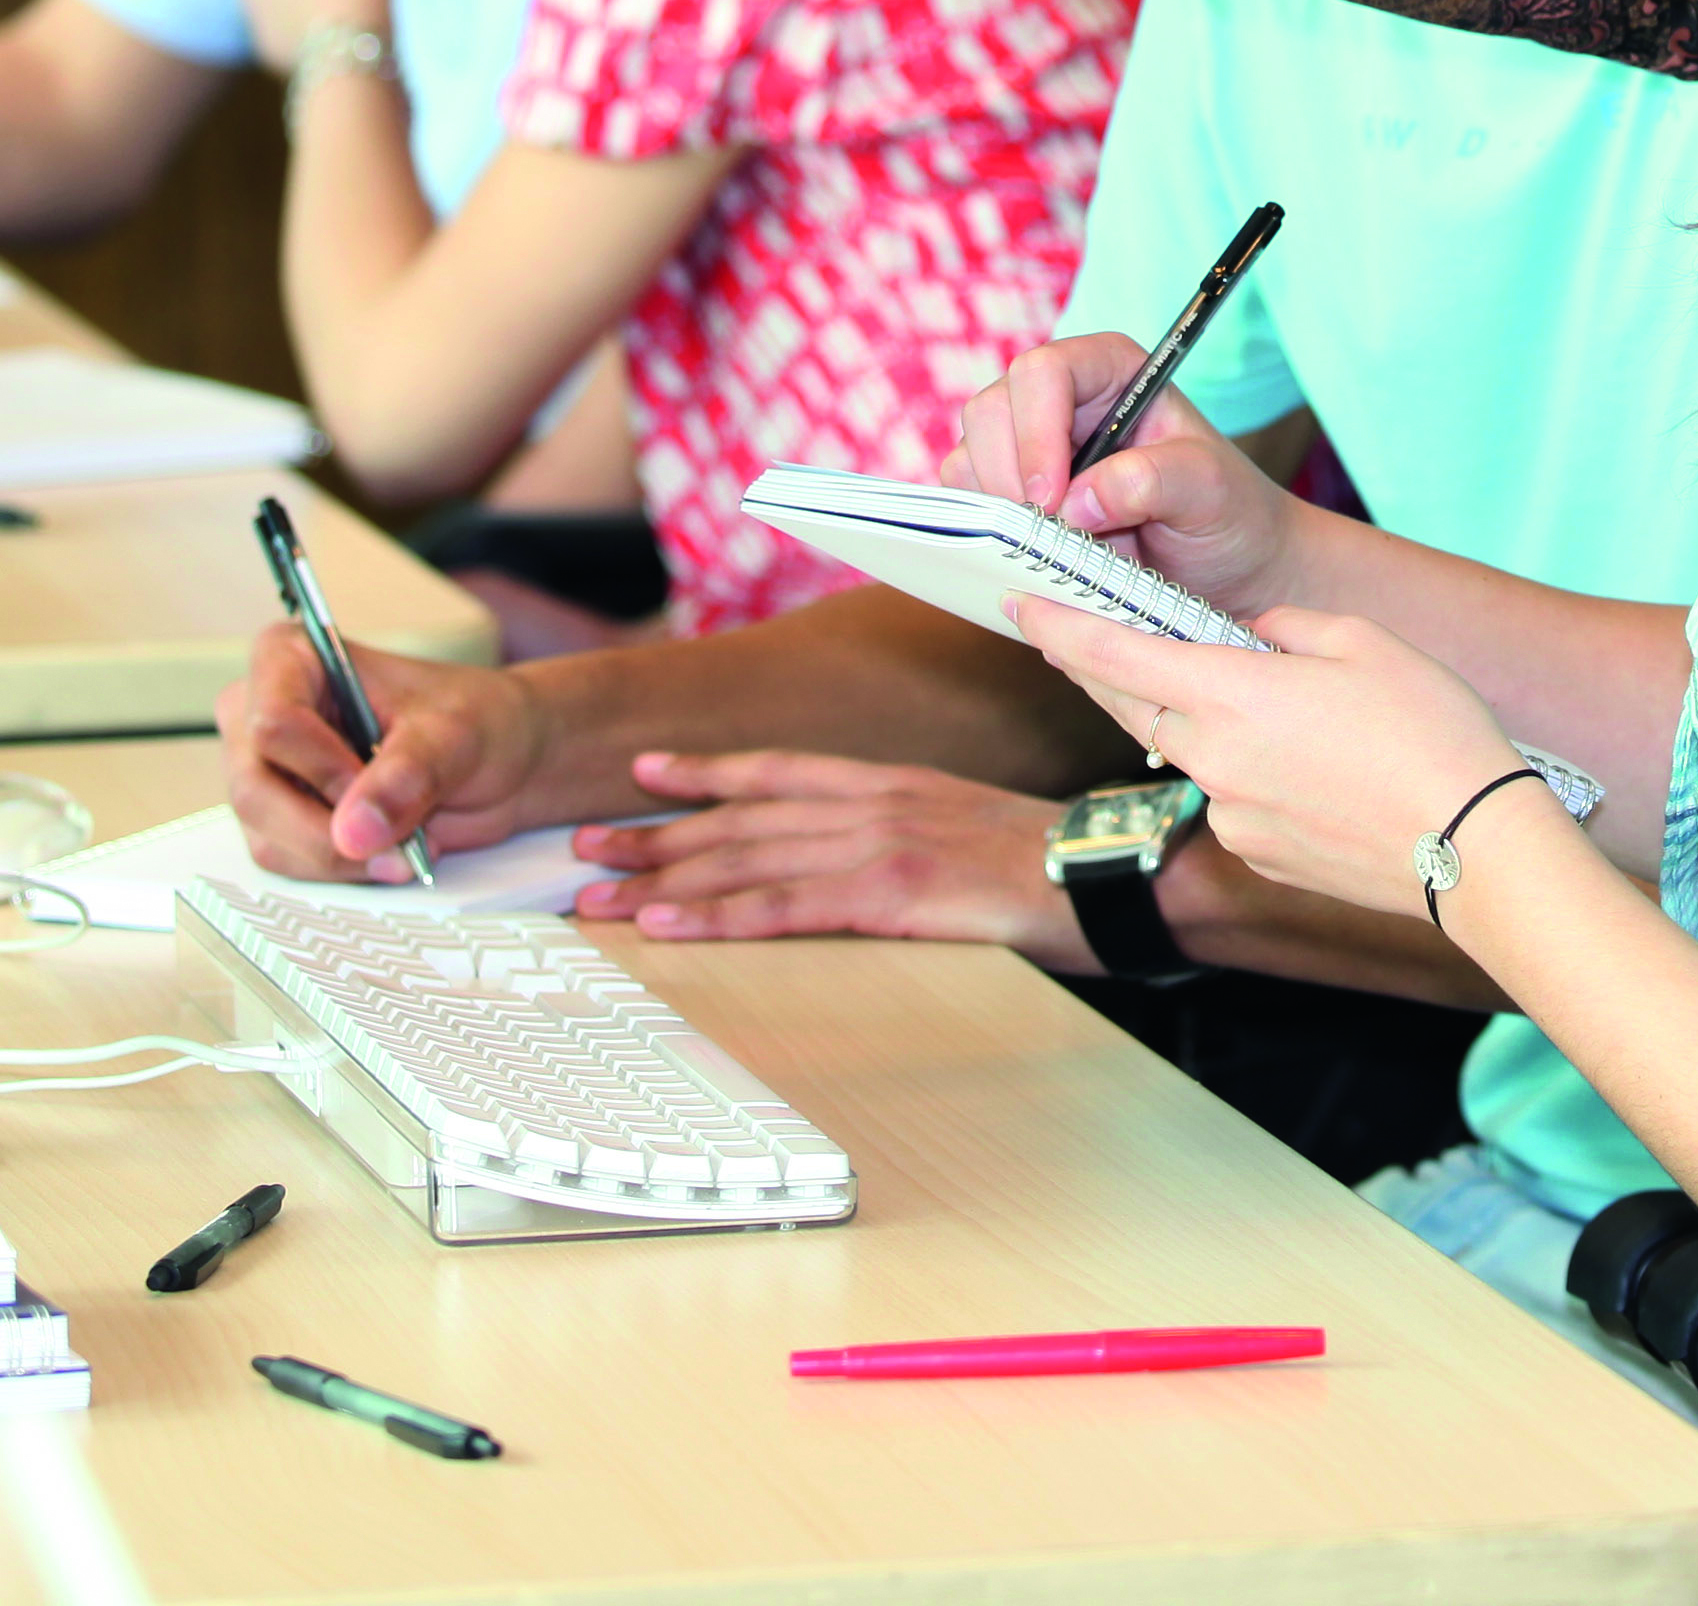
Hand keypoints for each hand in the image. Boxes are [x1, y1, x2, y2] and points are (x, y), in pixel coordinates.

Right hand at [219, 624, 543, 876]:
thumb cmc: (477, 719)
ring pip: (267, 835)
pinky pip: (286, 860)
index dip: (322, 767)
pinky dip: (339, 869)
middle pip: (255, 789)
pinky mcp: (282, 818)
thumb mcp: (455, 735)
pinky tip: (384, 852)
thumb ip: (407, 776)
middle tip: (396, 841)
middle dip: (327, 830)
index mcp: (293, 658)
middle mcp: (264, 712)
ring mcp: (268, 771)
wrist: (500, 760)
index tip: (370, 784)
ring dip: (338, 857)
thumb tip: (355, 829)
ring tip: (403, 844)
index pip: (272, 720)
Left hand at [568, 750, 1082, 957]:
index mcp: (891, 784)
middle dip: (657, 835)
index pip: (778, 770)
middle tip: (583, 850)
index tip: (643, 773)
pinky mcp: (892, 892)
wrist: (1114, 873)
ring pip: (747, 859)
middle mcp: (874, 802)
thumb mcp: (970, 830)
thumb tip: (873, 862)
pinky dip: (717, 916)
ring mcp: (880, 844)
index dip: (705, 771)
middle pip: (742, 817)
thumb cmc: (1053, 865)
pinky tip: (669, 927)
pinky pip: (786, 906)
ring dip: (664, 880)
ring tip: (598, 898)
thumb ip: (911, 834)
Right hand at [950, 330, 1308, 618]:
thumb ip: (1154, 480)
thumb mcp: (1211, 490)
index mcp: (1110, 370)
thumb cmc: (1229, 514)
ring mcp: (1030, 448)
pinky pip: (970, 505)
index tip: (1053, 501)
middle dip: (1010, 478)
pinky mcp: (1015, 497)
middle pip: (991, 410)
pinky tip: (1037, 559)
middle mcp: (1062, 400)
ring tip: (1057, 552)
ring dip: (999, 512)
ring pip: (970, 459)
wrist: (1230, 571)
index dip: (1036, 432)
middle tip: (1049, 536)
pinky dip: (989, 535)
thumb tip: (1078, 501)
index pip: (1044, 373)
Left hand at [1015, 596, 1525, 919]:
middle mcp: (1213, 759)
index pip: (1115, 656)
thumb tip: (1254, 639)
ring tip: (1262, 702)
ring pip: (1190, 752)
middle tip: (1080, 639)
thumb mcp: (1363, 642)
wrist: (1473, 848)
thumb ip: (1288, 628)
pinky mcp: (1259, 855)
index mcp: (1229, 694)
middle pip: (1131, 707)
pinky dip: (1244, 770)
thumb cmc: (1430, 731)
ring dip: (1196, 721)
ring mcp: (1232, 816)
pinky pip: (1232, 797)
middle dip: (1102, 671)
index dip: (1060, 630)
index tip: (1020, 607)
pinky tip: (1305, 764)